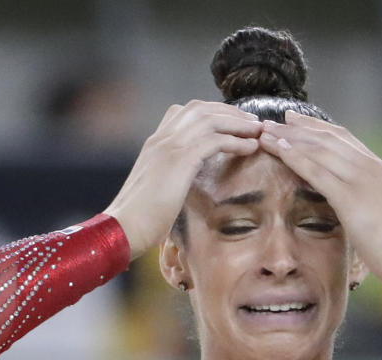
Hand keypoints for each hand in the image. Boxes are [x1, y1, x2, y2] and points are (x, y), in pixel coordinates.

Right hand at [104, 101, 262, 258]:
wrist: (123, 228)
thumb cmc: (139, 220)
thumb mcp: (156, 191)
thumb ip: (169, 178)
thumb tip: (181, 186)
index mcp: (154, 144)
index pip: (183, 112)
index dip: (212, 113)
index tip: (232, 122)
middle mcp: (161, 138)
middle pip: (200, 108)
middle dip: (229, 112)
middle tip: (252, 122)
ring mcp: (169, 146)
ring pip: (210, 119)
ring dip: (238, 123)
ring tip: (257, 131)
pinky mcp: (180, 160)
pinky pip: (215, 140)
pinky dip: (236, 141)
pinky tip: (250, 148)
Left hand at [258, 111, 381, 285]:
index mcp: (378, 167)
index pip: (342, 137)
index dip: (316, 127)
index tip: (293, 120)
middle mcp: (368, 166)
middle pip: (326, 139)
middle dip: (296, 128)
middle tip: (270, 121)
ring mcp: (359, 179)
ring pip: (317, 150)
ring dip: (288, 139)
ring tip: (264, 133)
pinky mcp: (349, 197)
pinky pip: (316, 171)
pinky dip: (294, 158)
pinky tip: (277, 150)